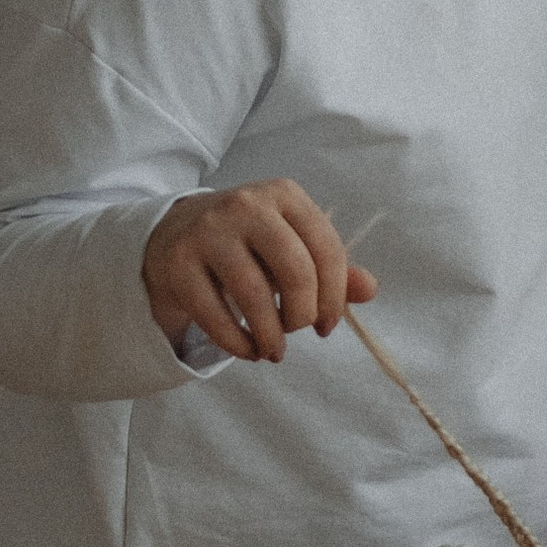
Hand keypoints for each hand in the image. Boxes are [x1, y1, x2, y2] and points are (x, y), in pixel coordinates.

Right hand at [142, 183, 375, 363]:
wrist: (176, 232)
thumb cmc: (249, 243)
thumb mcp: (292, 244)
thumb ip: (331, 267)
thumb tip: (371, 289)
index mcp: (285, 195)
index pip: (327, 250)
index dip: (335, 297)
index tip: (328, 325)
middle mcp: (247, 205)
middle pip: (295, 271)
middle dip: (304, 314)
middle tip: (299, 332)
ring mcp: (208, 231)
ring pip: (254, 294)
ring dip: (271, 335)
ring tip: (274, 351)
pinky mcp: (179, 262)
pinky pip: (214, 314)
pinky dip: (237, 343)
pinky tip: (248, 350)